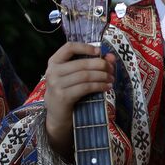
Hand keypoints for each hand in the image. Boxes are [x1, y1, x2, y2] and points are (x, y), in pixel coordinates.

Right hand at [44, 42, 115, 158]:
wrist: (57, 117)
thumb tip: (111, 57)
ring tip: (111, 79)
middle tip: (112, 69)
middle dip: (101, 65)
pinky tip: (107, 87)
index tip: (99, 51)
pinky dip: (99, 86)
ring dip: (102, 76)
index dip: (85, 47)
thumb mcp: (76, 77)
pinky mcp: (63, 97)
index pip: (69, 47)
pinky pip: (85, 87)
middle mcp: (52, 71)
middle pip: (82, 63)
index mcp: (54, 62)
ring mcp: (56, 84)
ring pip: (85, 75)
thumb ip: (91, 64)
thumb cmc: (68, 93)